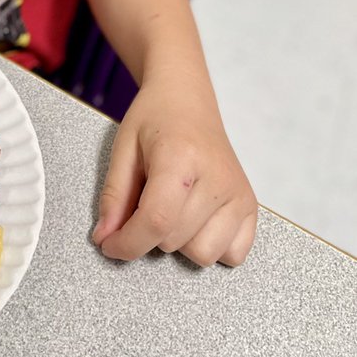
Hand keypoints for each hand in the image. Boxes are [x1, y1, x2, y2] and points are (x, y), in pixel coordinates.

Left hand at [92, 74, 256, 266]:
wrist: (187, 100)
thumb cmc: (153, 119)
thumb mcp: (123, 148)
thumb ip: (114, 196)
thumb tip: (105, 239)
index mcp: (181, 156)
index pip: (156, 220)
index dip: (127, 242)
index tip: (109, 244)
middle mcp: (217, 177)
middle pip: (173, 240)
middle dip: (148, 231)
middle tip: (146, 199)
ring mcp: (239, 194)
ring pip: (202, 254)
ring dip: (179, 242)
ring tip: (173, 207)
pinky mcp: (251, 206)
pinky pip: (232, 255)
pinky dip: (210, 245)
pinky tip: (197, 220)